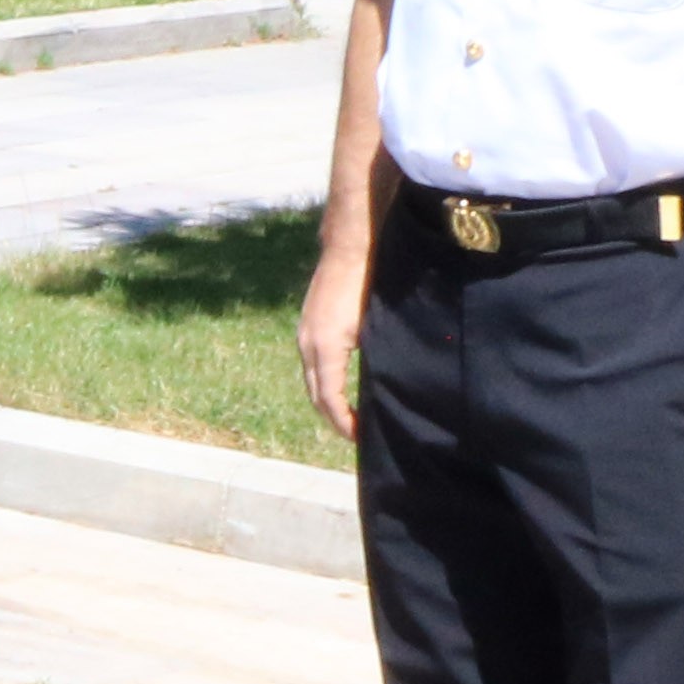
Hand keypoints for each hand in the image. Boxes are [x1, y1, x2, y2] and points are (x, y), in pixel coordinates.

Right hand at [296, 239, 369, 444]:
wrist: (351, 245)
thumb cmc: (369, 282)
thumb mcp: (375, 326)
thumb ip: (373, 360)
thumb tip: (379, 393)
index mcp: (324, 348)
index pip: (329, 400)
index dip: (344, 424)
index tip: (360, 439)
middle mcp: (307, 344)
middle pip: (315, 394)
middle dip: (333, 418)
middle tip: (355, 434)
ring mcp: (304, 332)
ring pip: (312, 378)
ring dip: (327, 399)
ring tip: (349, 413)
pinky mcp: (309, 323)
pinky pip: (313, 362)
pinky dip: (325, 380)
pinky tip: (342, 382)